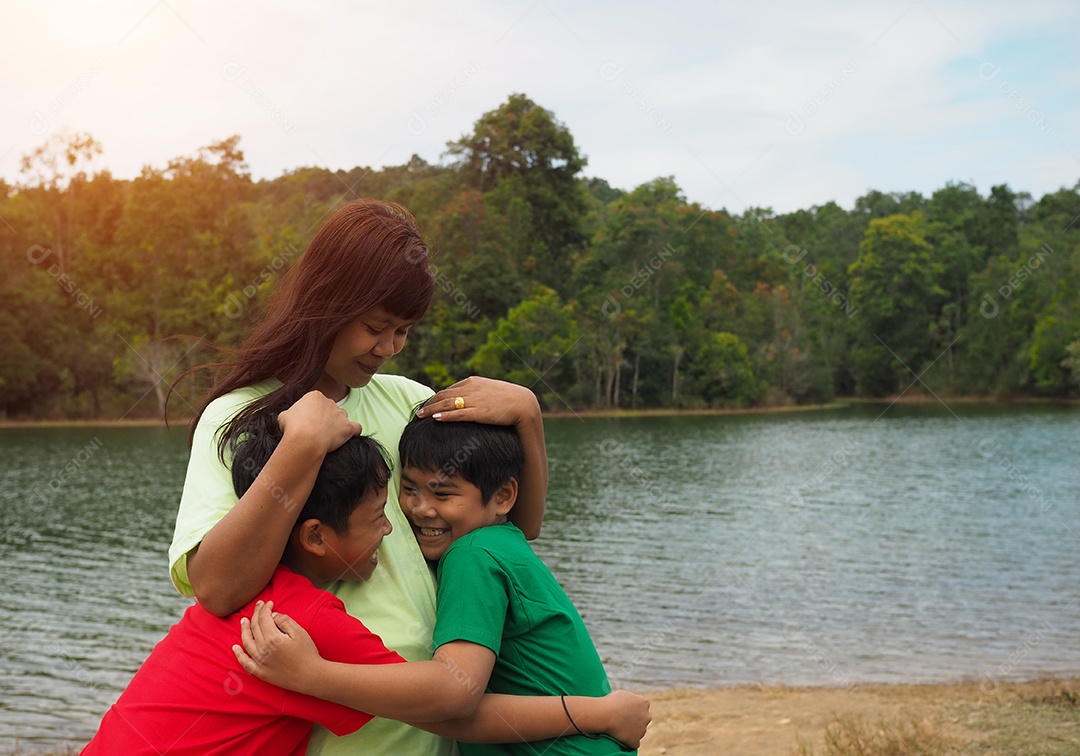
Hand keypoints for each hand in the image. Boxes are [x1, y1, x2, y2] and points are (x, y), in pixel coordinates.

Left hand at [232, 600, 321, 693]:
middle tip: (258, 606)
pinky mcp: (260, 672)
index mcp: (273, 638)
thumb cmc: (307, 653)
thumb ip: (285, 621)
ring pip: (247, 642)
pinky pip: (245, 662)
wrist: (310, 676)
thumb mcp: (299, 632)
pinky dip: (238, 654)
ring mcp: (260, 662)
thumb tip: (273, 616)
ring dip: (244, 630)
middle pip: (254, 628)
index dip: (265, 608)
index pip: (264, 618)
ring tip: (244, 621)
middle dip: (256, 614)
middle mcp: (263, 649)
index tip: (269, 603)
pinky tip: (235, 647)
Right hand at [278, 390, 362, 454]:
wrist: (305, 440)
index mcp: (315, 396)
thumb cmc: (293, 428)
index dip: (311, 414)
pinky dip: (354, 431)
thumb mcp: (283, 416)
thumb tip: (288, 417)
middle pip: (329, 409)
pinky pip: (356, 427)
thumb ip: (289, 414)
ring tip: (328, 437)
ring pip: (341, 417)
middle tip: (315, 431)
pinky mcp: (348, 427)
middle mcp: (330, 402)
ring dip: (337, 425)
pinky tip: (349, 436)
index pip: (315, 402)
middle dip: (323, 419)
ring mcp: (341, 414)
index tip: (306, 423)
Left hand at [418, 376, 540, 427]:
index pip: (449, 389)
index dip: (436, 397)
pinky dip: (444, 416)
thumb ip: (477, 394)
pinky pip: (457, 414)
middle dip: (429, 403)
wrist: (524, 403)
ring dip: (431, 410)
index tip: (427, 404)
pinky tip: (434, 419)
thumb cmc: (509, 400)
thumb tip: (467, 400)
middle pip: (443, 395)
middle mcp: (470, 388)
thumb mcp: (490, 392)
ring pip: (446, 404)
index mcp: (472, 382)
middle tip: (418, 411)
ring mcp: (474, 400)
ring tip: (420, 416)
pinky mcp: (478, 412)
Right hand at [600, 690, 651, 748]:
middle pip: (643, 719)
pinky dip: (629, 742)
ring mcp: (642, 730)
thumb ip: (631, 699)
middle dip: (636, 720)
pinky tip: (622, 739)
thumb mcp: (623, 694)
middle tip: (623, 721)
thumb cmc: (611, 702)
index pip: (643, 707)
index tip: (625, 711)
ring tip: (619, 729)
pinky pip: (634, 743)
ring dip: (632, 731)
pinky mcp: (636, 741)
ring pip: (639, 732)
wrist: (605, 714)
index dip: (634, 709)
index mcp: (644, 703)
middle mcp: (646, 716)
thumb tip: (630, 702)